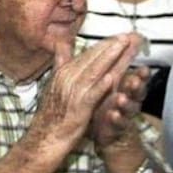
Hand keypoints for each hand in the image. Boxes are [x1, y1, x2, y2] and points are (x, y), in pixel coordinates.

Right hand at [30, 35, 139, 152]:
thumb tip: (60, 42)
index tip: (119, 36)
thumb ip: (60, 62)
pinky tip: (113, 77)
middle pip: (92, 58)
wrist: (44, 137)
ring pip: (94, 71)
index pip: (87, 53)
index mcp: (63, 72)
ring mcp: (73, 92)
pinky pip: (91, 94)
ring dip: (110, 57)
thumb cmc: (51, 113)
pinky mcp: (79, 108)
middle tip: (128, 35)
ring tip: (124, 46)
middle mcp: (67, 78)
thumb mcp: (53, 83)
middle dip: (111, 45)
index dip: (104, 44)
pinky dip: (101, 85)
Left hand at [89, 45, 151, 151]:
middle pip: (137, 91)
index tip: (143, 68)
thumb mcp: (109, 79)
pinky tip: (113, 114)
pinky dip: (116, 118)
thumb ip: (114, 61)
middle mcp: (129, 98)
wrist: (105, 128)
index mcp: (126, 85)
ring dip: (126, 102)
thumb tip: (118, 40)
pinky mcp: (116, 127)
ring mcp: (123, 113)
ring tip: (120, 98)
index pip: (136, 75)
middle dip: (136, 84)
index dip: (141, 71)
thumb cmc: (107, 99)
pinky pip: (118, 123)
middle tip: (134, 79)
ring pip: (129, 107)